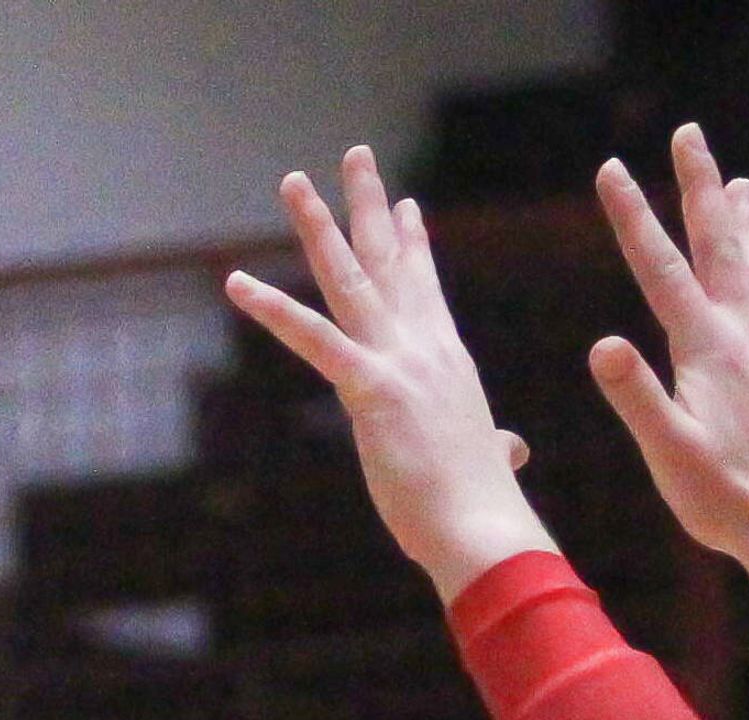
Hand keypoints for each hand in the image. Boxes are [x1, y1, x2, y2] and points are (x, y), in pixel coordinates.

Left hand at [225, 149, 550, 602]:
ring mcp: (401, 364)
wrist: (486, 534)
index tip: (405, 204)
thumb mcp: (488, 462)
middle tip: (355, 156)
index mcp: (449, 365)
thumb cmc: (484, 507)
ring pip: (351, 280)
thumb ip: (498, 446)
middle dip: (369, 205)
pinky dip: (273, 309)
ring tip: (294, 181)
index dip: (413, 244)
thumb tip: (512, 450)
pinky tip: (237, 283)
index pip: (426, 291)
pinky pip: (314, 338)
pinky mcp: (372, 390)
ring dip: (319, 226)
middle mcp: (427, 350)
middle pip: (391, 263)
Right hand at [587, 124, 748, 656]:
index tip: (609, 167)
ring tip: (740, 183)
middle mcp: (747, 338)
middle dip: (699, 187)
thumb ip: (636, 395)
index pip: (660, 266)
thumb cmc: (726, 500)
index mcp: (708, 348)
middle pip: (720, 245)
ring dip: (744, 223)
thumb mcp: (668, 452)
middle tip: (690, 135)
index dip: (632, 215)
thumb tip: (602, 344)